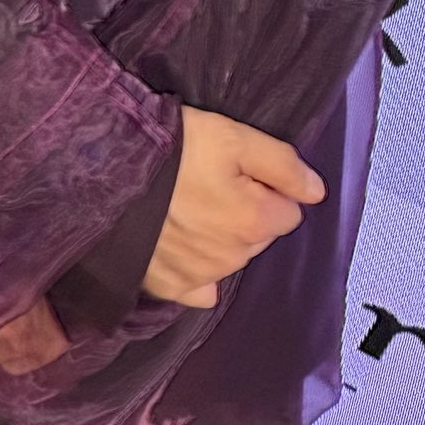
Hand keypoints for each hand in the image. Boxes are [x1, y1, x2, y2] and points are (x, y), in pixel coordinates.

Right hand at [143, 105, 325, 308]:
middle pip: (258, 236)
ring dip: (219, 236)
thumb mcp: (233, 136)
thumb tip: (316, 191)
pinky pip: (198, 289)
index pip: (288, 211)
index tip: (238, 171)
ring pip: (229, 257)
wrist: (108, 170)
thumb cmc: (175, 147)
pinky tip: (180, 247)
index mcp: (256, 222)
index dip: (267, 187)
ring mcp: (201, 277)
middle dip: (245, 213)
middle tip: (208, 182)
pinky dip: (195, 272)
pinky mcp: (169, 285)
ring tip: (185, 203)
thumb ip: (282, 164)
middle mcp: (234, 258)